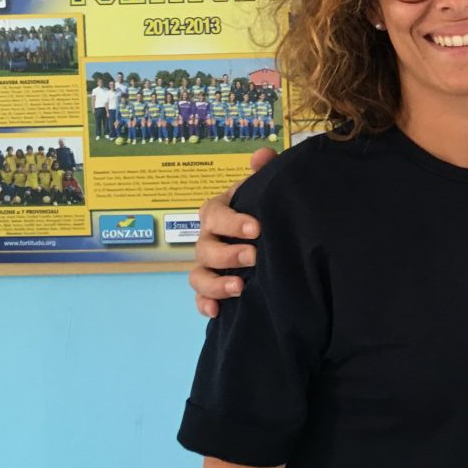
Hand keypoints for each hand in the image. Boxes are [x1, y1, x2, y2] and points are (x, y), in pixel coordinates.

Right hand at [189, 147, 276, 316]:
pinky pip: (200, 298)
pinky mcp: (211, 288)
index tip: (256, 227)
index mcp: (218, 212)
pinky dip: (205, 305)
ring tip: (240, 287)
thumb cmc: (261, 209)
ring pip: (198, 275)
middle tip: (254, 255)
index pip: (214, 213)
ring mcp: (207, 265)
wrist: (268, 234)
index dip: (232, 221)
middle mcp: (208, 238)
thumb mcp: (263, 189)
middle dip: (228, 253)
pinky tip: (217, 312)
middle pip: (206, 247)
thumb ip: (263, 170)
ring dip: (216, 283)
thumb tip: (262, 155)